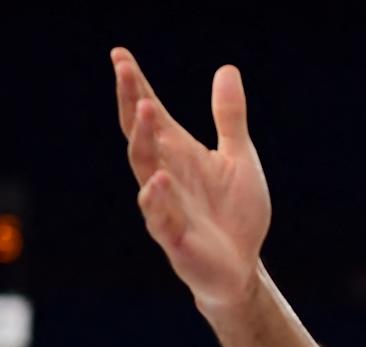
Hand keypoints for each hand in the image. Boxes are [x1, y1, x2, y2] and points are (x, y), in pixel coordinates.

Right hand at [113, 48, 269, 310]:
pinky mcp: (175, 238)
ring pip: (145, 169)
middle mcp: (165, 175)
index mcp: (177, 155)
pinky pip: (159, 216)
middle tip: (125, 70)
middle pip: (140, 134)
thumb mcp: (238, 159)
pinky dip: (158, 198)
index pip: (151, 116)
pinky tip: (160, 178)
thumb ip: (229, 118)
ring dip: (144, 139)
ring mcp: (166, 206)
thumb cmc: (235, 214)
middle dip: (132, 103)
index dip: (135, 86)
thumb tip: (227, 69)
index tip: (120, 55)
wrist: (241, 269)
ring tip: (148, 109)